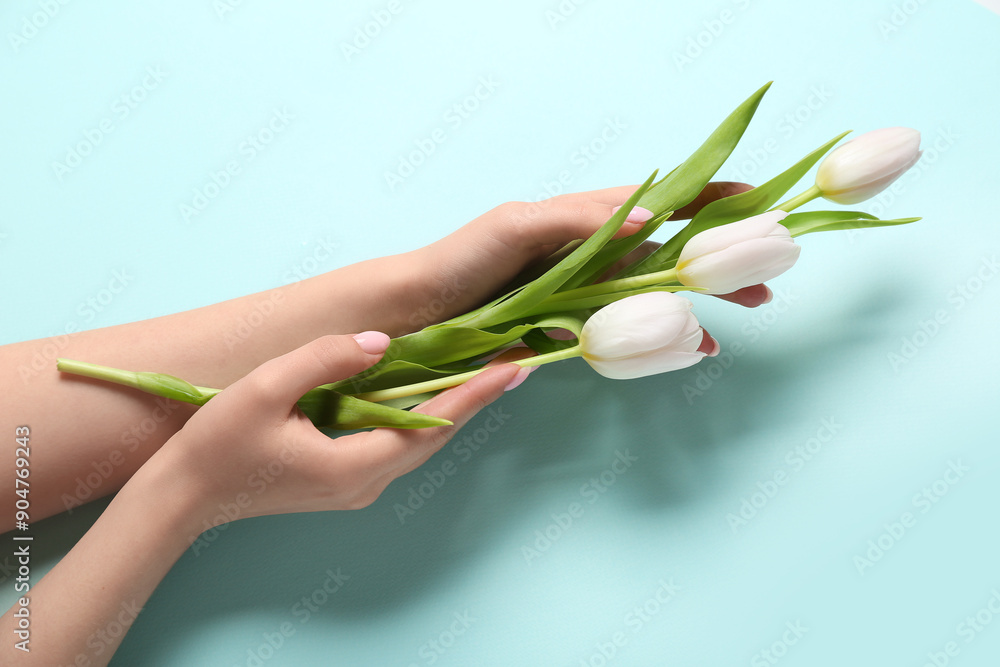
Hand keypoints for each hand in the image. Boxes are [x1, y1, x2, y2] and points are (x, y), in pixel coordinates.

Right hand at [161, 333, 520, 521]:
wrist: (184, 495)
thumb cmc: (218, 443)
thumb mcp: (267, 388)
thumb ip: (326, 360)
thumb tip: (381, 343)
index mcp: (354, 465)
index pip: (430, 425)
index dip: (474, 394)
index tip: (513, 367)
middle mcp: (365, 484)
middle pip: (434, 438)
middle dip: (476, 399)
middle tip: (515, 361)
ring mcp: (356, 488)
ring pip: (418, 445)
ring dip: (452, 409)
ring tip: (487, 374)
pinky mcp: (344, 481)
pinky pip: (398, 447)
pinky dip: (423, 419)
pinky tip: (434, 395)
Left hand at [401, 182, 770, 330]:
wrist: (418, 312)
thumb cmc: (462, 258)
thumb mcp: (516, 224)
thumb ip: (579, 220)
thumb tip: (648, 219)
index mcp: (583, 217)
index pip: (659, 200)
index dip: (706, 199)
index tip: (755, 203)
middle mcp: (589, 251)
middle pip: (669, 251)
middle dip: (718, 261)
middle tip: (764, 280)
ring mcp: (582, 291)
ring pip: (655, 293)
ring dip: (699, 303)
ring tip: (743, 315)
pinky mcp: (570, 326)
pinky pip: (626, 329)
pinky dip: (659, 338)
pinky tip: (687, 349)